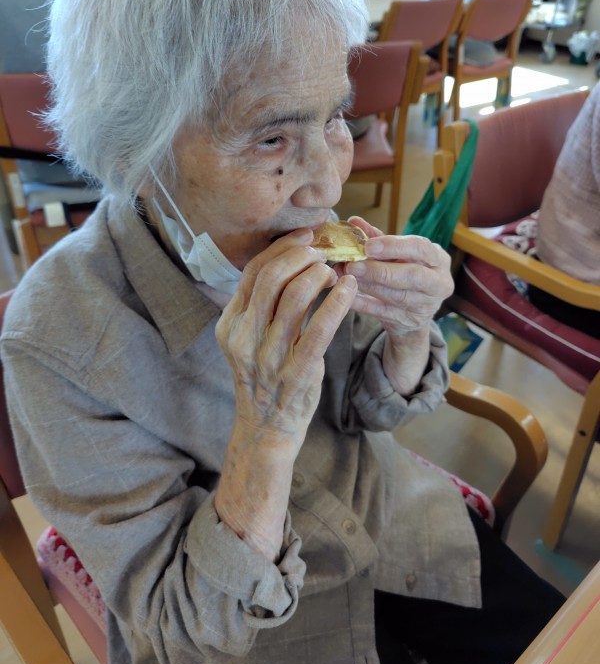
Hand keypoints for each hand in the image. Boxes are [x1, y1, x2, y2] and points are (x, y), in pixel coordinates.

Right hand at [216, 228, 356, 446]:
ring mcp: (269, 357)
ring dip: (320, 274)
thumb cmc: (264, 375)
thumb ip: (260, 305)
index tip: (305, 235)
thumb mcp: (248, 339)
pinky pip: (319, 328)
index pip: (252, 272)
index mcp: (230, 324)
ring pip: (295, 297)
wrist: (266, 427)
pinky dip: (337, 302)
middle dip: (301, 255)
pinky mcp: (297, 372)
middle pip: (271, 278)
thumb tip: (289, 258)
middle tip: (323, 251)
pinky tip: (349, 289)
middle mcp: (244, 338)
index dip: (282, 248)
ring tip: (334, 271)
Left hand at [334, 217, 452, 395]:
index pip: (420, 248)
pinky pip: (383, 313)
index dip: (394, 246)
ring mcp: (426, 306)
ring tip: (346, 275)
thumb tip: (354, 222)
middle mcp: (439, 283)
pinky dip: (363, 303)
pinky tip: (347, 295)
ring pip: (397, 296)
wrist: (414, 313)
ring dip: (368, 285)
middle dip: (380, 270)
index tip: (368, 245)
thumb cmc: (404, 273)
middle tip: (352, 264)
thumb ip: (377, 238)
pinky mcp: (409, 322)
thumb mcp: (397, 254)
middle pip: (412, 275)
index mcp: (438, 259)